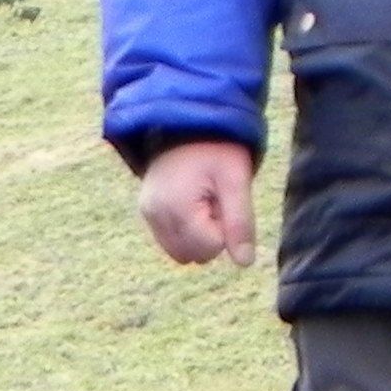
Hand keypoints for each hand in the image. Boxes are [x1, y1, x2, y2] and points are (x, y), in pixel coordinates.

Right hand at [137, 139, 256, 266]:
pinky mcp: (146, 213)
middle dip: (211, 233)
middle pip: (195, 254)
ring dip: (198, 235)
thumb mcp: (236, 182)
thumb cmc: (216, 150)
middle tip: (214, 200)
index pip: (211, 247)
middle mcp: (155, 216)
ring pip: (182, 252)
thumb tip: (244, 263)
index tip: (224, 200)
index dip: (225, 227)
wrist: (186, 126)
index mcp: (177, 208)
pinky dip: (185, 231)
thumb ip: (240, 224)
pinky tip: (190, 204)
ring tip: (202, 201)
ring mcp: (148, 215)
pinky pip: (170, 241)